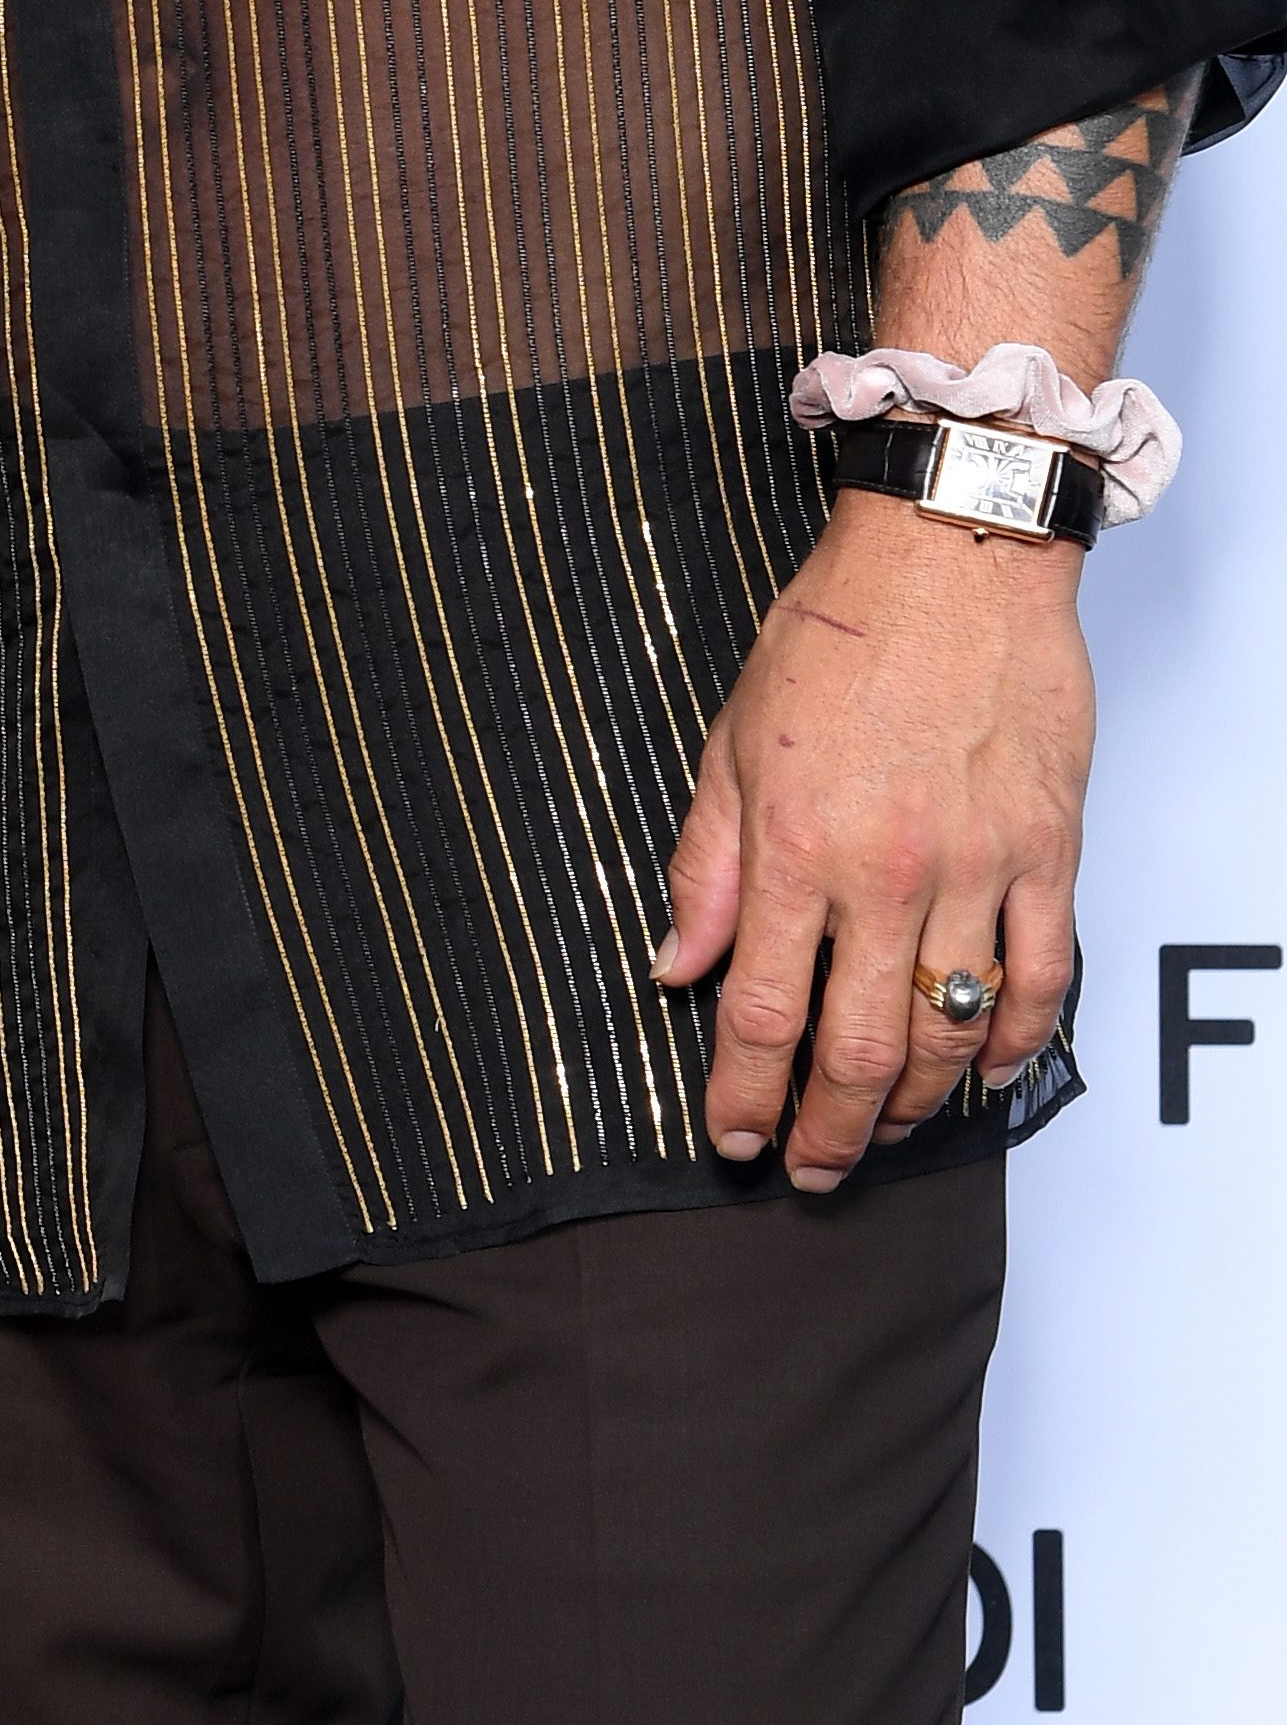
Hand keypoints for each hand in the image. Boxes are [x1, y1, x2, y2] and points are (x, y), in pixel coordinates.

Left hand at [653, 495, 1089, 1189]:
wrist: (952, 556)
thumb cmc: (836, 634)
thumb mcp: (731, 744)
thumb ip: (704, 867)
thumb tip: (674, 969)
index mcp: (795, 848)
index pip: (763, 1011)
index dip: (745, 1093)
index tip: (734, 1138)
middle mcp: (887, 872)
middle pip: (861, 1048)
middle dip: (827, 1128)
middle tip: (808, 1167)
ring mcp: (979, 866)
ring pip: (952, 1030)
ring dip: (916, 1105)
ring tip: (882, 1134)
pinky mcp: (1050, 850)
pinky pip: (1043, 976)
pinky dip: (1016, 1042)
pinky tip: (987, 1075)